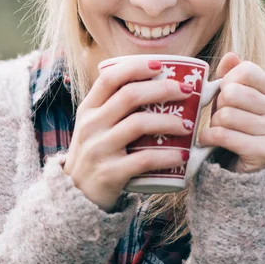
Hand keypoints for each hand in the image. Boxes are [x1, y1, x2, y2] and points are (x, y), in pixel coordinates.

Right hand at [63, 59, 192, 211]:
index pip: (109, 78)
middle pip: (130, 96)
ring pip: (139, 124)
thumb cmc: (96, 155)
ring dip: (169, 121)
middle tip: (186, 91)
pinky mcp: (109, 173)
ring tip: (188, 126)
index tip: (160, 65)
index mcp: (88, 109)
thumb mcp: (95, 127)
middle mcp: (91, 125)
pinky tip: (182, 155)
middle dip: (162, 89)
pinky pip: (144, 159)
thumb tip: (158, 86)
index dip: (135, 67)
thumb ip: (116, 108)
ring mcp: (98, 149)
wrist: (76, 198)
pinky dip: (167, 156)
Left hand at [199, 53, 264, 173]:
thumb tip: (231, 55)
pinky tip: (209, 141)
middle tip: (220, 116)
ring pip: (226, 115)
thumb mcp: (233, 98)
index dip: (227, 81)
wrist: (244, 167)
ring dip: (213, 124)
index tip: (224, 95)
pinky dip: (208, 138)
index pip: (246, 70)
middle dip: (218, 105)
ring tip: (217, 130)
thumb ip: (231, 75)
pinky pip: (223, 135)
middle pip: (233, 93)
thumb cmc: (236, 125)